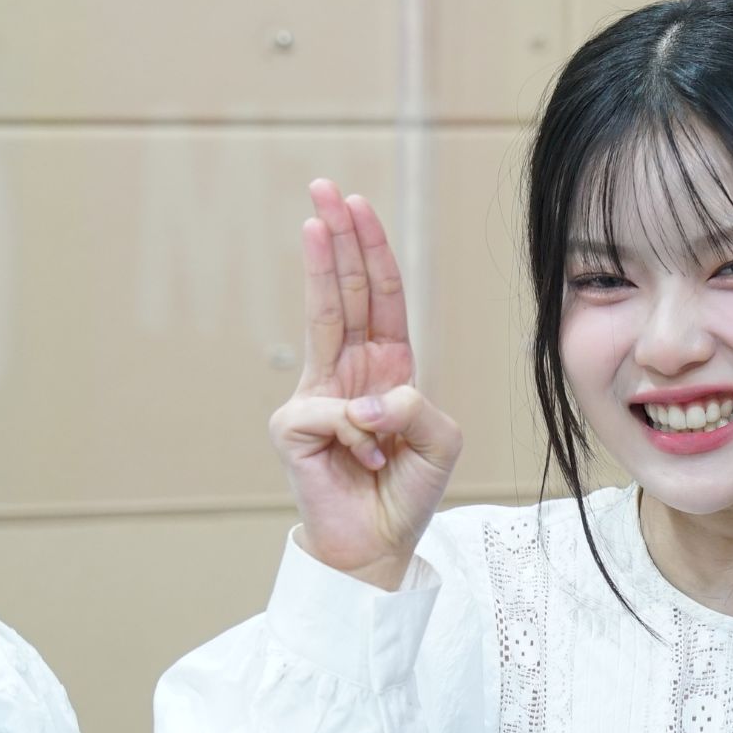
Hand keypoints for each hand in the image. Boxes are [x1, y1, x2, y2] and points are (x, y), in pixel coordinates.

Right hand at [267, 179, 461, 589]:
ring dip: (321, 265)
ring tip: (317, 221)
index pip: (378, 298)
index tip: (358, 206)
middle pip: (343, 291)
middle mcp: (349, 372)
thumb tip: (368, 399)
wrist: (378, 546)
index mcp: (387, 368)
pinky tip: (364, 457)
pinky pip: (332, 412)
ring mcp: (317, 396)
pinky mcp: (294, 427)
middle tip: (324, 187)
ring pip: (322, 318)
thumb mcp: (438, 441)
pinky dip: (359, 434)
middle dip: (337, 236)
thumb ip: (416, 407)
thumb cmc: (407, 491)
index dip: (371, 252)